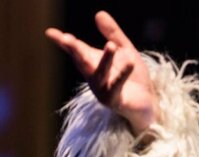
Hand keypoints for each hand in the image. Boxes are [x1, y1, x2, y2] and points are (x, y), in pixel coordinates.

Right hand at [45, 11, 159, 133]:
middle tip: (67, 38)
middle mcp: (93, 77)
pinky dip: (123, 75)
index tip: (50, 33)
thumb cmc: (133, 77)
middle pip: (82, 61)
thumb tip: (99, 13)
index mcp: (93, 64)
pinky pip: (117, 86)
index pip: (76, 51)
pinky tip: (131, 63)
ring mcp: (102, 90)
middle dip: (75, 50)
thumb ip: (113, 33)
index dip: (63, 42)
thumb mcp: (125, 50)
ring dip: (105, 60)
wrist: (148, 102)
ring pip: (100, 74)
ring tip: (110, 45)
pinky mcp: (114, 100)